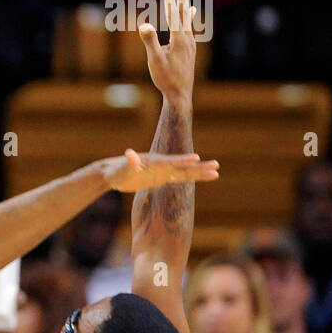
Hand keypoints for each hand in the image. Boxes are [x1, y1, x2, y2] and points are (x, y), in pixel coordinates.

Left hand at [101, 149, 218, 192]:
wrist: (114, 174)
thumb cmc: (117, 172)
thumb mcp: (122, 169)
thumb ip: (129, 162)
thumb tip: (130, 154)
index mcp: (154, 162)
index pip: (171, 161)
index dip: (183, 160)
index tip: (197, 158)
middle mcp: (161, 164)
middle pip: (183, 166)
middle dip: (199, 166)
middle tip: (216, 164)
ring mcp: (163, 171)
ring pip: (185, 172)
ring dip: (200, 173)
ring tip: (217, 173)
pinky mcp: (162, 177)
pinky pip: (180, 178)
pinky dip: (191, 178)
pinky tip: (203, 178)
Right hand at [138, 0, 197, 101]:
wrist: (180, 95)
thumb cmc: (166, 78)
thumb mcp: (155, 60)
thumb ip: (150, 41)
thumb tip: (144, 24)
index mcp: (179, 38)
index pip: (174, 12)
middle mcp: (187, 38)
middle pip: (185, 11)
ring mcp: (190, 45)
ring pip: (188, 20)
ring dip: (186, 6)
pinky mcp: (190, 51)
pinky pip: (189, 30)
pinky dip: (188, 20)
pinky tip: (189, 20)